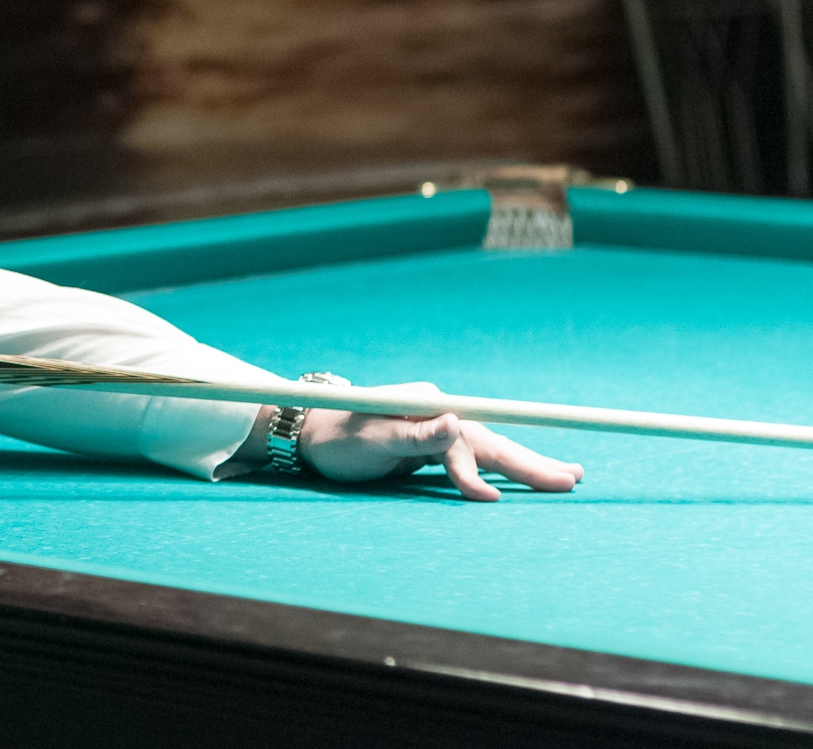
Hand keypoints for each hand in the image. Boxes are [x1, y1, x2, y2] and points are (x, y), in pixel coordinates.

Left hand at [299, 382, 584, 501]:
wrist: (310, 435)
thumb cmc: (337, 438)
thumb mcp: (373, 439)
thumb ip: (415, 436)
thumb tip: (457, 423)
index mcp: (430, 405)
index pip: (480, 435)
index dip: (518, 458)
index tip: (552, 476)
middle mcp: (439, 412)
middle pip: (493, 441)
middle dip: (534, 464)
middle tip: (576, 480)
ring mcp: (437, 428)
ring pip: (488, 451)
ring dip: (525, 467)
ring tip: (565, 479)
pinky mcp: (431, 446)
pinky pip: (473, 459)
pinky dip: (499, 470)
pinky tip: (523, 479)